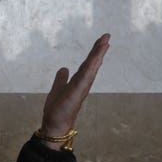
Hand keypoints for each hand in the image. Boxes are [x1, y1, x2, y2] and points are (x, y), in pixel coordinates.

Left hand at [40, 34, 110, 149]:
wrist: (54, 126)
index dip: (94, 53)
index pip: (87, 65)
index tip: (101, 41)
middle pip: (92, 64)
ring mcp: (81, 88)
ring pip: (91, 68)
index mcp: (78, 83)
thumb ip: (61, 79)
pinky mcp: (77, 93)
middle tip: (107, 36)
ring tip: (105, 42)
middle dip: (99, 50)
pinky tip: (96, 58)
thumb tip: (64, 68)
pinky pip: (85, 77)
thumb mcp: (57, 90)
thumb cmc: (57, 111)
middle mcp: (82, 84)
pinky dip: (91, 67)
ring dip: (97, 55)